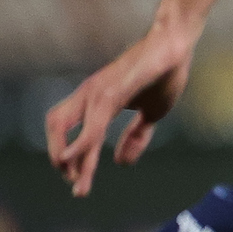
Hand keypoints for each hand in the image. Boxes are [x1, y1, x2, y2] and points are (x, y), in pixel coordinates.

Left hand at [45, 20, 195, 197]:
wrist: (176, 46)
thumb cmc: (165, 75)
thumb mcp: (152, 113)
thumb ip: (136, 136)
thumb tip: (121, 163)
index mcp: (96, 99)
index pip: (71, 129)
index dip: (70, 155)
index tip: (77, 181)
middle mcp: (89, 94)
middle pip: (56, 126)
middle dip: (60, 157)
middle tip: (73, 185)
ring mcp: (97, 91)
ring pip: (68, 127)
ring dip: (67, 156)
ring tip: (73, 180)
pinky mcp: (111, 92)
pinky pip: (91, 122)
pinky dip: (80, 142)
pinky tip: (74, 158)